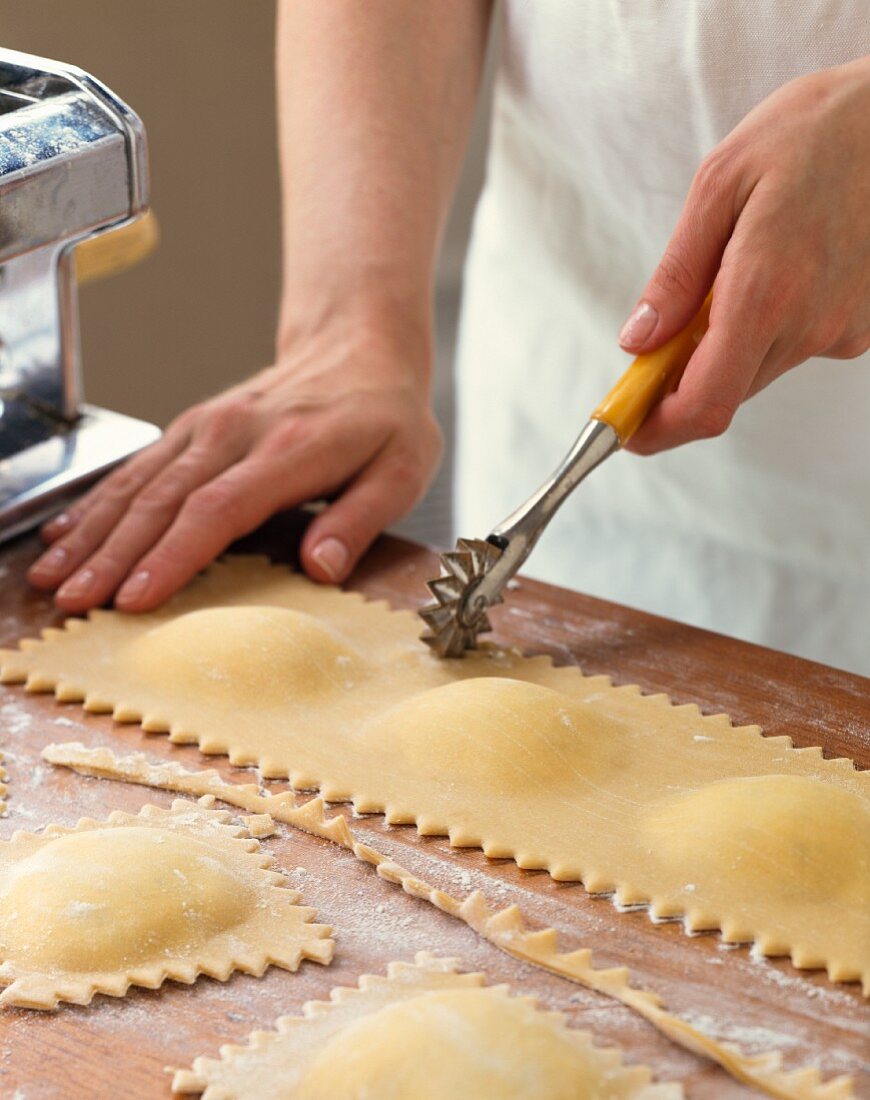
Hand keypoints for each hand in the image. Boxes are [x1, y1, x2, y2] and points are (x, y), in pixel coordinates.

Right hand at [28, 316, 441, 611]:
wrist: (359, 346)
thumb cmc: (385, 417)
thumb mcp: (402, 469)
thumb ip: (361, 520)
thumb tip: (320, 568)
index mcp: (289, 450)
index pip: (218, 508)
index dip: (173, 557)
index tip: (135, 598)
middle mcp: (235, 433)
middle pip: (162, 499)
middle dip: (113, 555)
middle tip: (74, 601)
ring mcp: (207, 426)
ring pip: (137, 482)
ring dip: (92, 532)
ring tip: (53, 576)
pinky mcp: (193, 427)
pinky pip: (137, 465)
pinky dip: (97, 500)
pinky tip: (65, 530)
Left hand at [617, 55, 869, 453]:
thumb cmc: (813, 130)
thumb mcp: (720, 184)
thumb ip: (676, 276)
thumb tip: (638, 341)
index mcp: (765, 293)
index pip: (704, 403)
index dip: (658, 428)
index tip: (628, 428)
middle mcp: (811, 325)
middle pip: (725, 391)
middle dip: (681, 378)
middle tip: (658, 340)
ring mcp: (845, 329)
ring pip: (758, 367)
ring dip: (728, 343)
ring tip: (737, 266)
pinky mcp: (864, 325)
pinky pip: (795, 343)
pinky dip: (770, 322)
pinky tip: (782, 263)